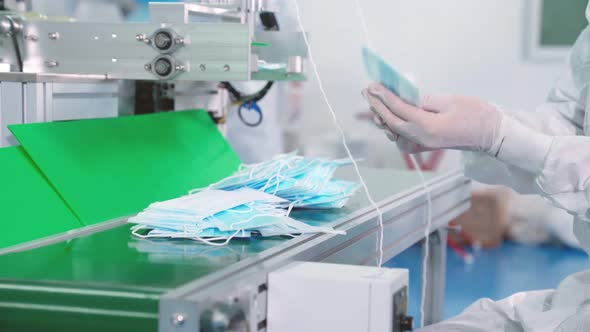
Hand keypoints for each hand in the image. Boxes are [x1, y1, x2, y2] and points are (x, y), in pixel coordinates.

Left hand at [363, 83, 502, 152]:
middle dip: (377, 105)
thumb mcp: (451, 101)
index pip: (399, 109)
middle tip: (366, 91)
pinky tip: (387, 117)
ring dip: (382, 116)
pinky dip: (392, 128)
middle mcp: (422, 139)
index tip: (372, 86)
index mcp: (429, 127)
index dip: (384, 96)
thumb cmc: (477, 116)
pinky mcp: (424, 146)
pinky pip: (401, 138)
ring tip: (373, 101)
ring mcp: (422, 145)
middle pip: (391, 121)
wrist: (492, 136)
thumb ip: (424, 100)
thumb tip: (405, 96)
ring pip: (393, 132)